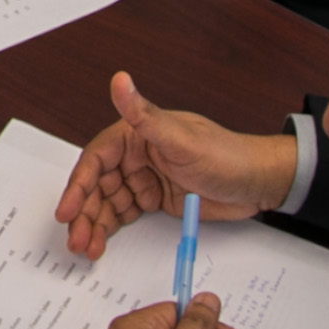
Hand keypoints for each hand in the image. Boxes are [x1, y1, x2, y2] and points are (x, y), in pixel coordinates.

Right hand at [53, 72, 296, 259]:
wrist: (261, 184)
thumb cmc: (227, 156)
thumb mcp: (182, 139)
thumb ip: (145, 114)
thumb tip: (120, 80)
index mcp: (136, 134)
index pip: (96, 160)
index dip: (78, 186)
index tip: (67, 210)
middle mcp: (135, 155)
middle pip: (96, 186)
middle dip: (84, 213)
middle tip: (76, 239)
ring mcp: (144, 178)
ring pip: (106, 204)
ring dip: (93, 225)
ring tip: (86, 249)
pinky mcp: (154, 199)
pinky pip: (123, 215)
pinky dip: (109, 230)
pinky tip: (101, 244)